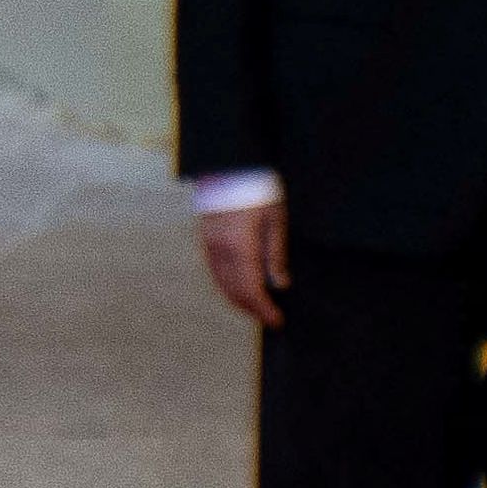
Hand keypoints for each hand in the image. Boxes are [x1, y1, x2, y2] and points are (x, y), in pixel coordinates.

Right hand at [194, 193, 289, 327]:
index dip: (263, 309)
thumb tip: (280, 284)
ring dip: (239, 300)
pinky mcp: (206, 241)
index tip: (277, 320)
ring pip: (222, 284)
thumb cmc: (258, 190)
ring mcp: (210, 246)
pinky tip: (240, 288)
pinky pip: (215, 272)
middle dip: (252, 308)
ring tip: (257, 307)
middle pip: (234, 292)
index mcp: (240, 248)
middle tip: (270, 317)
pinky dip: (228, 286)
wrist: (229, 167)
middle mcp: (221, 251)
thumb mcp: (276, 220)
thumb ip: (275, 254)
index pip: (251, 290)